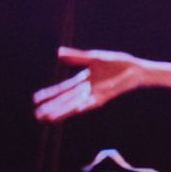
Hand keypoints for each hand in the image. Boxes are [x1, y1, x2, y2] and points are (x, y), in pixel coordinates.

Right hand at [34, 48, 158, 120]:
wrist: (135, 69)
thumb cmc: (117, 64)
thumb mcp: (94, 58)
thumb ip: (77, 57)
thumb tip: (58, 53)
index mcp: (83, 81)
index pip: (62, 90)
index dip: (49, 94)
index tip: (35, 99)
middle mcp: (87, 91)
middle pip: (66, 101)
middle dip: (52, 108)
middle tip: (37, 116)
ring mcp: (96, 95)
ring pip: (76, 105)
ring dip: (64, 112)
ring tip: (50, 118)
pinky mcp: (106, 96)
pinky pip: (93, 102)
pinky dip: (85, 105)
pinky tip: (77, 109)